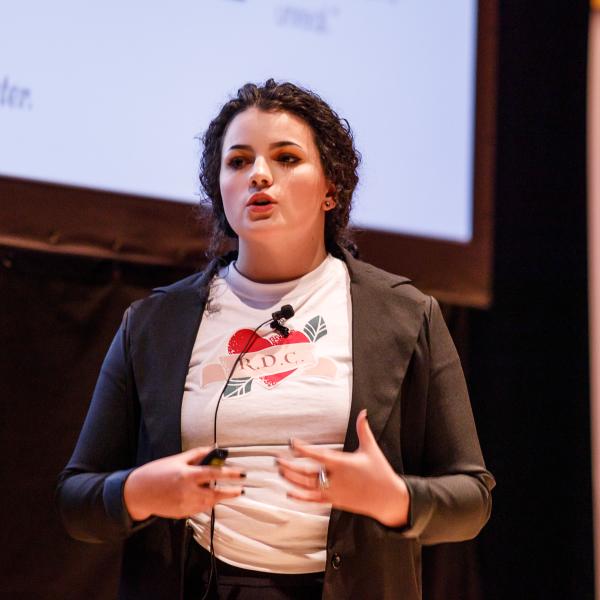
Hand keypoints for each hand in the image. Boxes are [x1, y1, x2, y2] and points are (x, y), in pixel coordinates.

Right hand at [123, 447, 244, 520]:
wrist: (137, 493)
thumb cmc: (156, 472)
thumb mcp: (177, 459)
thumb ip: (197, 455)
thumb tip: (214, 449)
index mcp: (187, 475)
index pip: (214, 474)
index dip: (231, 474)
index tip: (242, 474)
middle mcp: (187, 492)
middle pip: (215, 494)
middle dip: (230, 492)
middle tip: (240, 490)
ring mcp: (184, 505)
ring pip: (208, 504)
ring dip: (218, 498)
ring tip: (226, 492)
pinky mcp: (181, 514)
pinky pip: (198, 509)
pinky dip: (205, 503)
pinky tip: (206, 497)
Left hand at [277, 410, 409, 526]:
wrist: (388, 499)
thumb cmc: (380, 472)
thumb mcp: (371, 449)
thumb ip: (363, 430)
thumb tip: (364, 412)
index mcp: (343, 463)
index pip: (318, 455)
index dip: (303, 449)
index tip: (292, 442)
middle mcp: (336, 479)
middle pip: (307, 473)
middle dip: (291, 466)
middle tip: (277, 459)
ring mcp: (334, 492)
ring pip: (307, 487)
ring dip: (292, 480)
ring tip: (280, 471)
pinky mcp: (335, 502)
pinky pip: (314, 501)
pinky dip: (301, 498)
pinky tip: (289, 492)